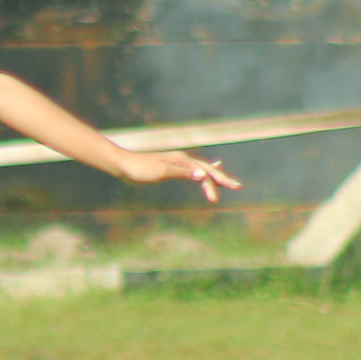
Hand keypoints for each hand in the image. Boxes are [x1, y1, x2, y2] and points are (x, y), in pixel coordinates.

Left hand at [114, 149, 242, 202]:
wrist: (123, 165)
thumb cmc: (140, 169)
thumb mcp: (161, 172)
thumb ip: (183, 173)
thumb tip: (203, 175)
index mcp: (182, 160)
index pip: (203, 173)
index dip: (213, 185)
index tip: (217, 199)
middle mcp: (182, 159)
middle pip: (206, 169)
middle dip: (222, 178)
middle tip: (238, 187)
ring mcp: (176, 163)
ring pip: (200, 169)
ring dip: (213, 175)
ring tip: (226, 180)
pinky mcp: (170, 168)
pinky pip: (191, 170)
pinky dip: (200, 173)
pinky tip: (201, 175)